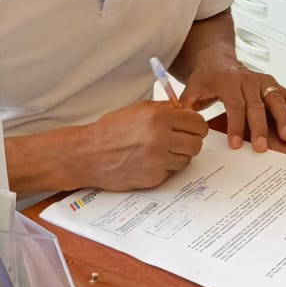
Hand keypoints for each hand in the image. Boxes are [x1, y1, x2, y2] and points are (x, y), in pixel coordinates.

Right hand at [75, 100, 207, 189]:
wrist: (88, 154)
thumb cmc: (110, 131)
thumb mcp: (138, 109)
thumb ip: (165, 109)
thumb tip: (187, 112)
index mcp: (159, 118)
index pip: (197, 123)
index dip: (196, 126)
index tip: (193, 128)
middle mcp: (161, 138)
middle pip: (197, 143)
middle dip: (191, 141)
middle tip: (180, 140)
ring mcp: (158, 160)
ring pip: (187, 159)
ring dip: (178, 155)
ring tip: (161, 150)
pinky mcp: (154, 177)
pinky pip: (171, 172)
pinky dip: (165, 167)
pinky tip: (150, 161)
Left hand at [180, 52, 285, 151]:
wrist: (217, 59)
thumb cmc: (205, 79)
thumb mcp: (191, 89)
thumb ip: (186, 106)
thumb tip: (181, 123)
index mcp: (228, 82)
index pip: (235, 105)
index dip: (236, 125)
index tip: (236, 145)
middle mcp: (248, 80)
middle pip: (257, 105)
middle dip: (260, 127)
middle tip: (262, 148)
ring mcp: (262, 80)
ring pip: (275, 98)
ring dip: (283, 118)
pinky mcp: (272, 83)